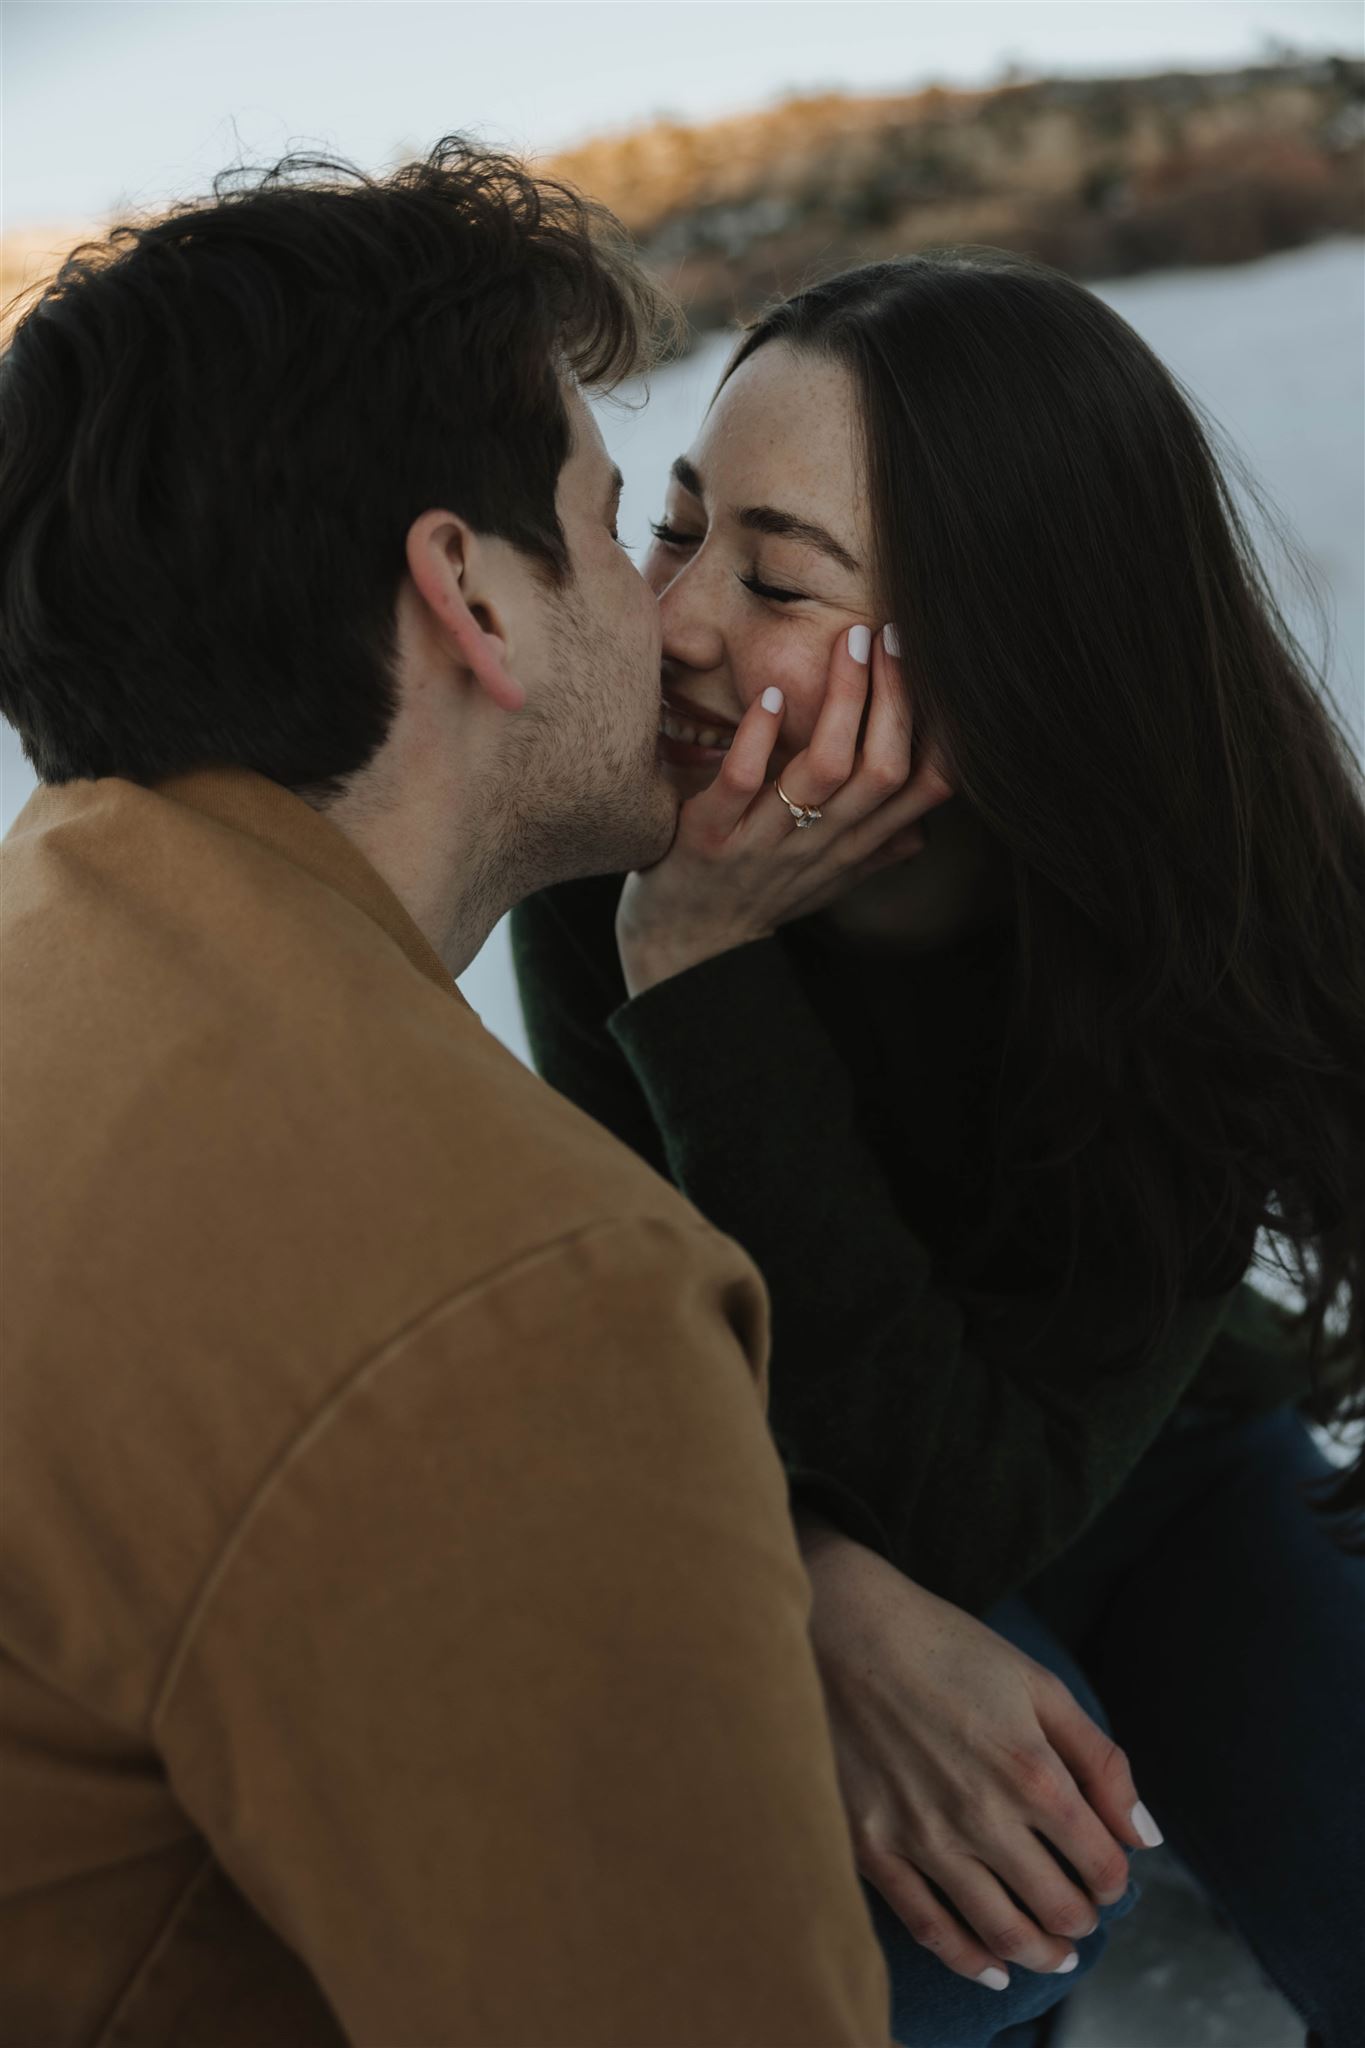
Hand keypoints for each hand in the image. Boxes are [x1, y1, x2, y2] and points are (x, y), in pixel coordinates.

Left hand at [616, 625, 953, 998]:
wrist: (681, 949)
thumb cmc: (760, 899)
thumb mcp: (826, 881)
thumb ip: (875, 851)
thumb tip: (925, 830)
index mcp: (852, 847)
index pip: (922, 790)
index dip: (942, 733)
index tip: (938, 674)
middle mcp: (818, 845)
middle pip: (880, 771)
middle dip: (895, 698)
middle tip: (891, 635)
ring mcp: (763, 843)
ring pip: (821, 772)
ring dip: (841, 702)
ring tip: (849, 644)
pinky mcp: (708, 839)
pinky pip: (741, 784)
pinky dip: (759, 738)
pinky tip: (770, 695)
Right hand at [796, 1517, 1157, 1989]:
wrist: (844, 1627)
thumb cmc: (946, 1647)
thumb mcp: (1038, 1684)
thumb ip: (1100, 1760)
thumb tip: (1144, 1835)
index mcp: (1032, 1771)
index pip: (1101, 1865)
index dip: (1115, 1881)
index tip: (1107, 1875)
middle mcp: (982, 1815)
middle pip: (1057, 1909)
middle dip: (1082, 1921)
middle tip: (1081, 1916)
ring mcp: (924, 1837)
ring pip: (1001, 1931)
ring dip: (1040, 1953)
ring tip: (1052, 1954)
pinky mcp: (873, 1846)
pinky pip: (929, 1928)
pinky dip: (970, 1961)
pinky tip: (992, 1968)